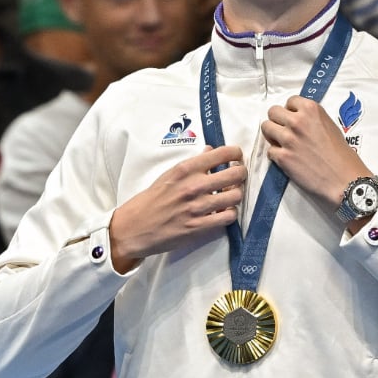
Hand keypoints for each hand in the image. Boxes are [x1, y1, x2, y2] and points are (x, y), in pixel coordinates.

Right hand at [108, 145, 245, 271]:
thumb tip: (210, 150)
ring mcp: (197, 207)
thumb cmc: (152, 199)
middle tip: (238, 176)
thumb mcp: (169, 175)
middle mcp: (193, 185)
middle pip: (235, 174)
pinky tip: (224, 211)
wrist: (135, 227)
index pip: (222, 153)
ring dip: (236, 194)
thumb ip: (192, 164)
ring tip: (230, 195)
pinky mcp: (199, 227)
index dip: (235, 154)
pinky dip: (230, 213)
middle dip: (241, 173)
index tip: (236, 157)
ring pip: (235, 196)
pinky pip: (228, 217)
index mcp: (185, 169)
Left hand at [260, 96, 368, 210]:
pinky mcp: (282, 157)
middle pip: (273, 112)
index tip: (294, 119)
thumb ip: (311, 119)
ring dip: (272, 136)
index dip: (291, 111)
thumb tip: (298, 119)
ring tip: (283, 144)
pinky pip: (269, 150)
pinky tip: (287, 159)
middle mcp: (297, 121)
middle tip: (285, 131)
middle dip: (278, 121)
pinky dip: (276, 155)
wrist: (345, 179)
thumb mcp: (330, 126)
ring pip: (266, 128)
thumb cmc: (342, 155)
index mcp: (311, 110)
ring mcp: (288, 139)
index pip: (290, 101)